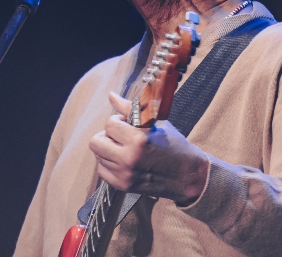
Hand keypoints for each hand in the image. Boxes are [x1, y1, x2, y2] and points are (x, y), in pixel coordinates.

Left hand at [88, 92, 208, 205]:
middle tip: (120, 136)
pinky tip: (123, 161)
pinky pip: (102, 171)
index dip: (117, 121)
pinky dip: (109, 164)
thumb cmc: (173, 145)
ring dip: (108, 150)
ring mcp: (124, 174)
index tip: (127, 124)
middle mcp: (128, 158)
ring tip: (124, 149)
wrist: (186, 175)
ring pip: (98, 156)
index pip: (109, 124)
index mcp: (138, 140)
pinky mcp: (123, 186)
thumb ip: (129, 109)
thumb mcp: (155, 123)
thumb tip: (111, 95)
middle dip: (107, 136)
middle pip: (96, 142)